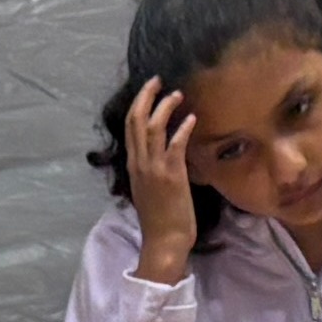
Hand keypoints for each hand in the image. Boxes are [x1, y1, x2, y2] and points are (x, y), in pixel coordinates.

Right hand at [116, 79, 201, 283]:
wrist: (164, 241)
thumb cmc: (160, 219)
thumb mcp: (148, 190)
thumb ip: (150, 170)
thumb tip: (158, 155)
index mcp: (133, 166)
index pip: (129, 127)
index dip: (138, 104)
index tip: (149, 90)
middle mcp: (139, 163)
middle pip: (136, 120)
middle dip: (146, 96)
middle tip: (157, 80)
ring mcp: (154, 168)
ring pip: (153, 127)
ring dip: (165, 107)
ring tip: (177, 95)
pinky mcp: (171, 175)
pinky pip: (174, 144)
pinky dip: (182, 128)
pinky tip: (192, 118)